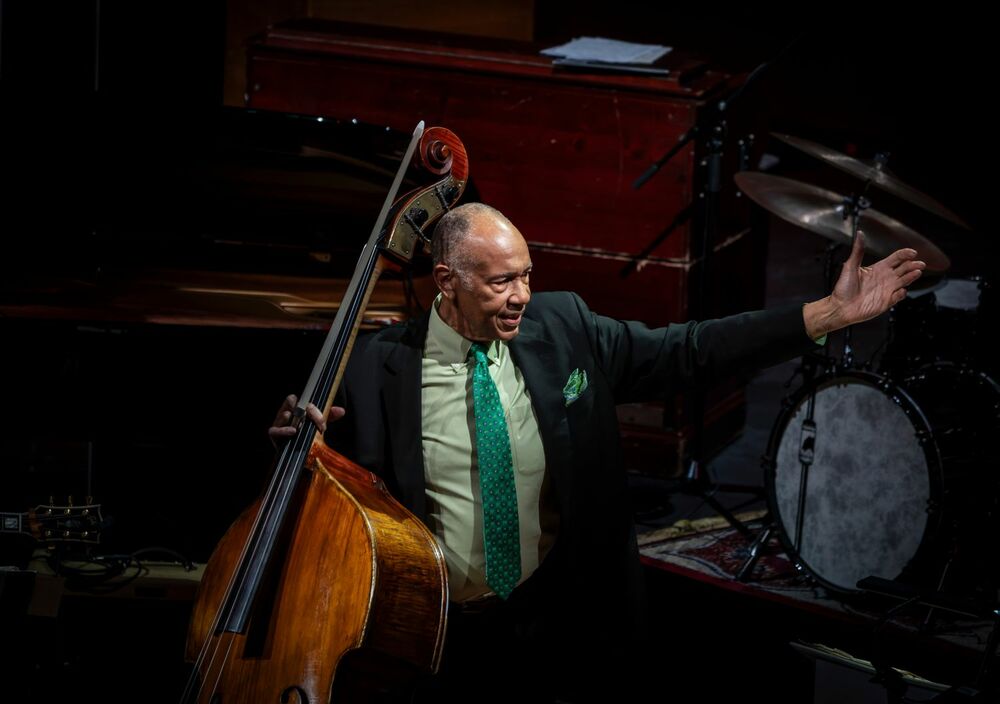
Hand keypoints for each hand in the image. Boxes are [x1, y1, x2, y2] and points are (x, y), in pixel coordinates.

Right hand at [268, 394, 344, 444]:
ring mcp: (280, 423)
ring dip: (294, 417)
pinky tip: (293, 431)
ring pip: (283, 413)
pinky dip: (283, 430)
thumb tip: (341, 411)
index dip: (313, 408)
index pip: (304, 399)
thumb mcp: (319, 424)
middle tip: (313, 419)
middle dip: (302, 408)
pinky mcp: (275, 435)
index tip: (321, 421)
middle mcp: (287, 412)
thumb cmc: (307, 435)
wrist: (300, 454)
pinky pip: (274, 430)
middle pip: (291, 401)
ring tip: (302, 424)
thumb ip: (328, 416)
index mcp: (297, 407)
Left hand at [804, 231, 924, 338]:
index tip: (912, 252)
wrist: (840, 307)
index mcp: (878, 268)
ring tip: (917, 272)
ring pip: (905, 281)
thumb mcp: (850, 266)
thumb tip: (859, 234)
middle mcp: (885, 278)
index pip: (896, 258)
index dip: (905, 254)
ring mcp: (887, 290)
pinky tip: (901, 290)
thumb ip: (858, 250)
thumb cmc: (843, 288)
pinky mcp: (886, 302)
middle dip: (913, 265)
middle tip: (919, 263)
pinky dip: (901, 293)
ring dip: (911, 277)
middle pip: (904, 269)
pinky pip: (898, 297)